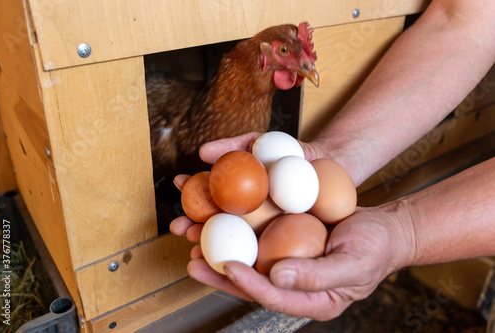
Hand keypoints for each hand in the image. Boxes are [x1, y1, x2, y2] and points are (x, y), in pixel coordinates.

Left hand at [169, 132, 414, 319]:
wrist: (384, 228)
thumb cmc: (375, 247)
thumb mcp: (353, 263)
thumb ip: (317, 276)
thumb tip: (277, 278)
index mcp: (312, 301)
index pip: (274, 297)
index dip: (249, 284)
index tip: (229, 268)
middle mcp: (294, 285)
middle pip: (252, 283)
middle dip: (220, 274)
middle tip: (193, 263)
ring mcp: (289, 265)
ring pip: (250, 262)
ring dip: (221, 253)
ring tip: (193, 244)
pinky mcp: (286, 245)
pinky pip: (259, 240)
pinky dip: (238, 233)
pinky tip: (218, 223)